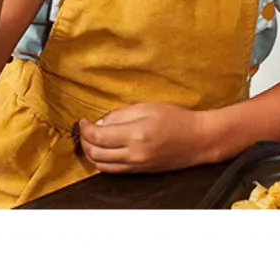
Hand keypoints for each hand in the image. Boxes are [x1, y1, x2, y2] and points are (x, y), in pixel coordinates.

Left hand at [78, 102, 213, 173]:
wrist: (197, 140)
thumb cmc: (176, 119)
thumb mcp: (148, 107)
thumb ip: (121, 114)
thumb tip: (99, 123)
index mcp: (137, 134)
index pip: (99, 136)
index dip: (85, 129)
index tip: (82, 121)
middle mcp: (134, 153)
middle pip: (96, 153)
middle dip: (85, 141)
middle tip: (84, 129)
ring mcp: (136, 165)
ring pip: (101, 165)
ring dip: (90, 153)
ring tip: (90, 140)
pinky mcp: (139, 171)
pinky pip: (112, 170)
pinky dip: (101, 162)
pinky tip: (102, 151)